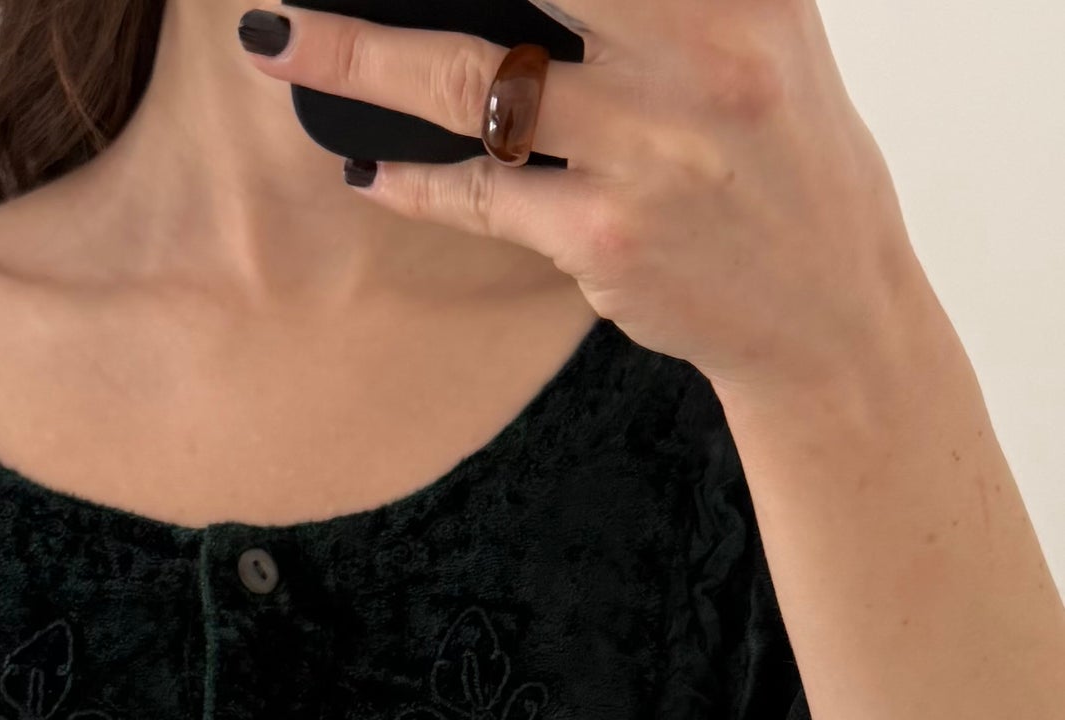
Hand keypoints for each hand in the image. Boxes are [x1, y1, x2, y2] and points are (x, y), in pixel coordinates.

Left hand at [236, 0, 924, 395]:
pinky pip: (480, 198)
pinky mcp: (604, 241)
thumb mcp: (763, 28)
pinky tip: (365, 167)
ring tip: (278, 36)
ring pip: (468, 83)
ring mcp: (648, 153)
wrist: (825, 308)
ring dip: (358, 56)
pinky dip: (412, 184)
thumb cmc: (777, 149)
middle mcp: (698, 58)